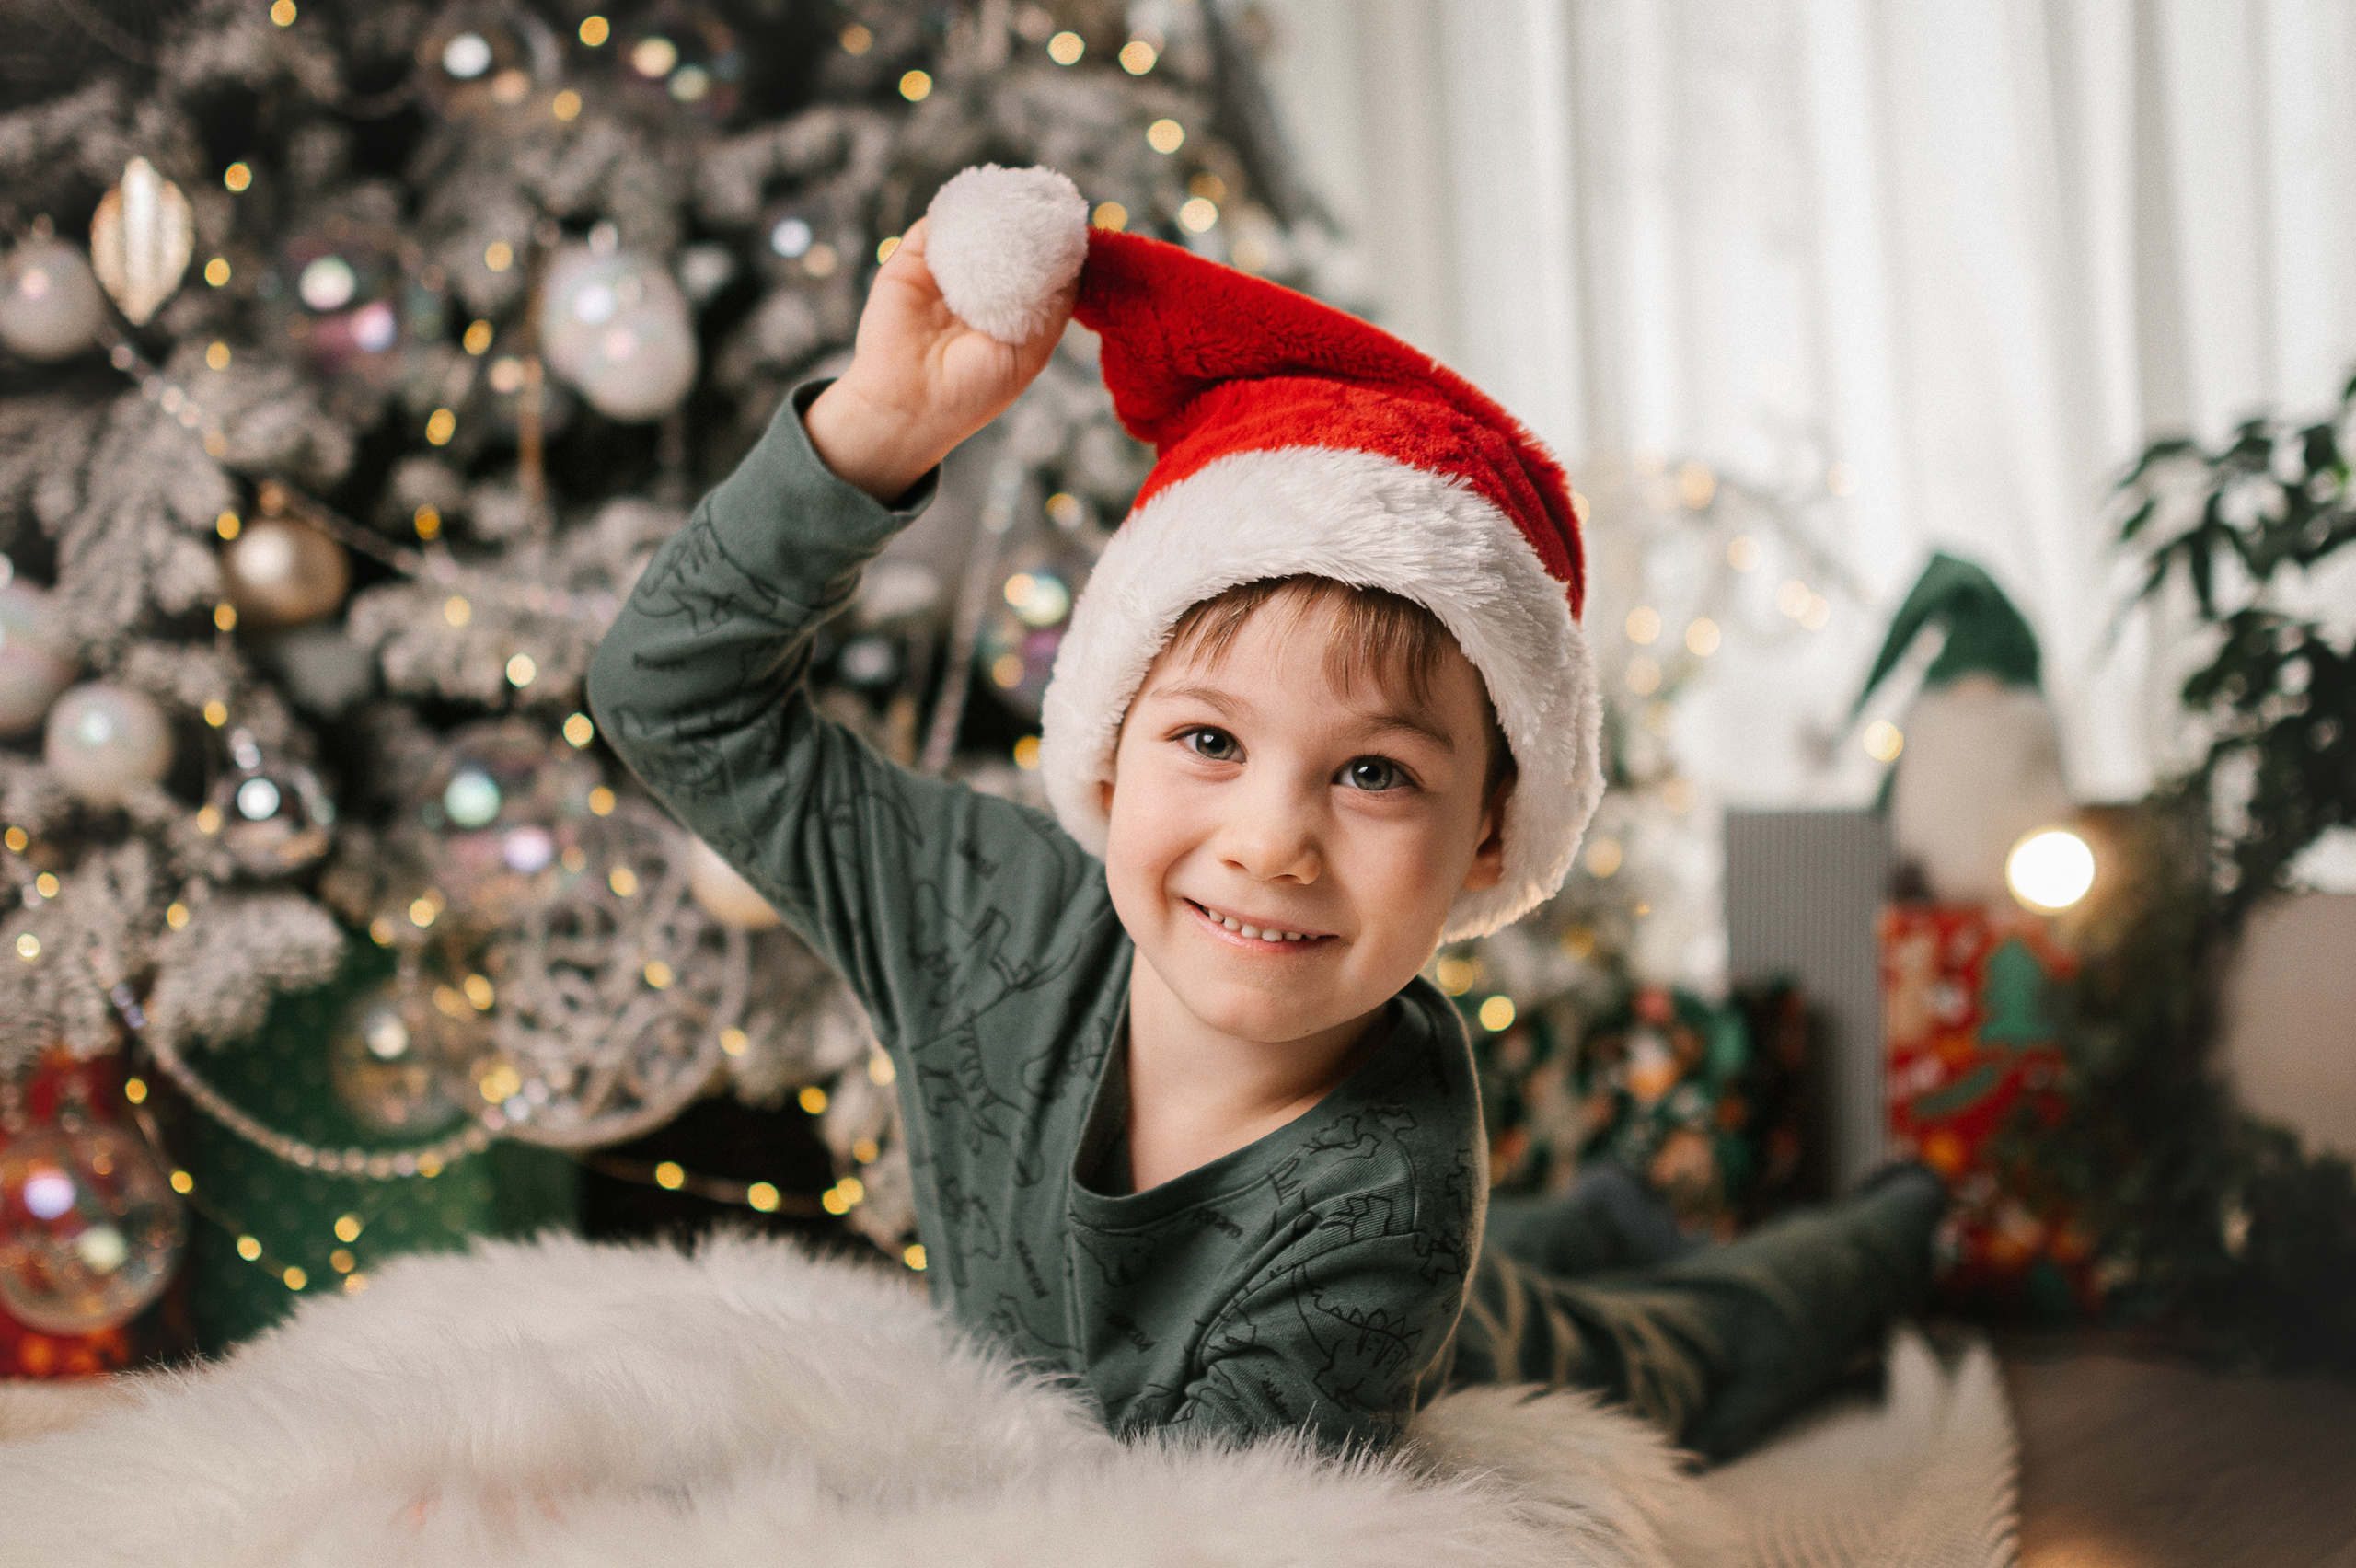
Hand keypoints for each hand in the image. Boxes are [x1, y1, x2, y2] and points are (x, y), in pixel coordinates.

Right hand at [805, 217, 1074, 501]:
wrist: (909, 405)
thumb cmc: (973, 392)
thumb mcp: (1030, 354)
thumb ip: (1053, 310)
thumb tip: (1075, 263)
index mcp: (1006, 314)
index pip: (1035, 270)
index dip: (1053, 247)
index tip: (1071, 224)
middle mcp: (976, 291)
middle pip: (1006, 242)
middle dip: (1026, 222)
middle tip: (1047, 199)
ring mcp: (942, 275)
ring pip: (972, 229)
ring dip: (994, 211)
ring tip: (1019, 193)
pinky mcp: (910, 263)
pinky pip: (936, 226)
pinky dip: (958, 211)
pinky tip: (981, 205)